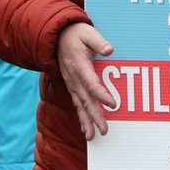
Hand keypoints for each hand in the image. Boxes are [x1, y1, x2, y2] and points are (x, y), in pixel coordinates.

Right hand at [56, 22, 114, 140]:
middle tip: (104, 130)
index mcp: (79, 65)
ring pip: (79, 105)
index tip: (113, 104)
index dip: (101, 94)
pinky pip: (76, 103)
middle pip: (86, 99)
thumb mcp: (88, 33)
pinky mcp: (71, 86)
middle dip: (95, 116)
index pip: (91, 83)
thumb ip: (99, 42)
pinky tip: (85, 129)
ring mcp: (71, 83)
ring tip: (92, 136)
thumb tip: (109, 50)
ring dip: (86, 121)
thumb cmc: (76, 34)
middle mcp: (74, 78)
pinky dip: (80, 117)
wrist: (56, 36)